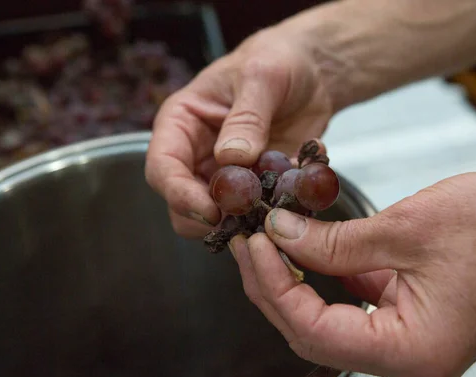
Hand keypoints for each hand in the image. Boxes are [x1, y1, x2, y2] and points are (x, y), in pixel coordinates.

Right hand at [145, 28, 333, 237]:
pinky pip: (259, 211)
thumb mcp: (262, 77)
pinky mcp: (257, 186)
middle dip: (210, 217)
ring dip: (247, 217)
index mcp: (182, 123)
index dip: (179, 194)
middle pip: (183, 203)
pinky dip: (278, 208)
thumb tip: (230, 158)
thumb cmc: (278, 60)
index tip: (209, 211)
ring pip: (219, 217)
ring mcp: (227, 175)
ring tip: (278, 199)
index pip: (163, 167)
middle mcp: (198, 154)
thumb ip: (247, 116)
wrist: (313, 72)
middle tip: (246, 216)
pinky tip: (301, 184)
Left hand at [229, 169, 475, 376]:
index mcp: (413, 352)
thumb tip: (281, 234)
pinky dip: (327, 277)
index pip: (316, 331)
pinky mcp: (410, 318)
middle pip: (316, 332)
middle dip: (276, 286)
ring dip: (297, 281)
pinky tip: (305, 248)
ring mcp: (410, 342)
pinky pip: (354, 306)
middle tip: (252, 243)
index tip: (254, 246)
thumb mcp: (404, 228)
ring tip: (268, 242)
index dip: (275, 287)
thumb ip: (334, 240)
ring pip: (330, 319)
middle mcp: (410, 360)